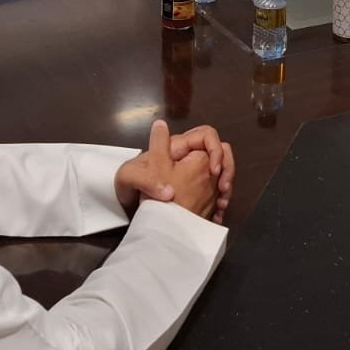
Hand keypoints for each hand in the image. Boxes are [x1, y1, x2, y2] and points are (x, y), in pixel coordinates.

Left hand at [114, 120, 230, 222]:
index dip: (215, 149)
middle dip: (227, 169)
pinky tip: (216, 215)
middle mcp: (187, 157)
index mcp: (176, 147)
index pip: (207, 135)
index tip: (213, 171)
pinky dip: (220, 200)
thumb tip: (169, 189)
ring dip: (226, 186)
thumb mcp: (129, 177)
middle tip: (223, 190)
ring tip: (222, 206)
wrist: (123, 203)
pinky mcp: (194, 190)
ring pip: (220, 172)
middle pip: (219, 152)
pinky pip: (215, 190)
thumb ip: (147, 179)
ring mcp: (192, 173)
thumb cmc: (125, 184)